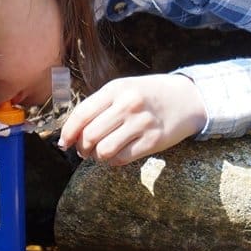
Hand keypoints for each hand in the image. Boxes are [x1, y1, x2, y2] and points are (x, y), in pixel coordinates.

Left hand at [59, 73, 205, 165]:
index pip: (82, 114)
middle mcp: (128, 105)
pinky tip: (115, 156)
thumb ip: (100, 105)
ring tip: (99, 154)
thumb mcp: (123, 89)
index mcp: (116, 89)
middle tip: (84, 150)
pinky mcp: (153, 141)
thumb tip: (72, 132)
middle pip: (90, 135)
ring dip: (97, 157)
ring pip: (104, 150)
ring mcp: (142, 123)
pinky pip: (122, 158)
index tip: (64, 142)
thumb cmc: (148, 95)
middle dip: (82, 147)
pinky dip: (112, 161)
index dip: (68, 132)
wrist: (187, 98)